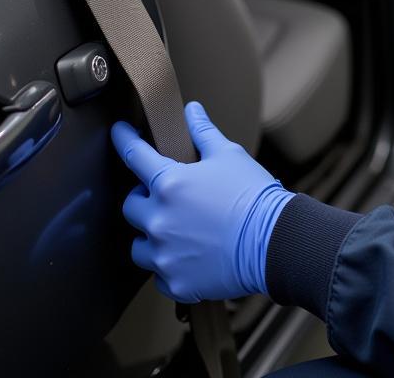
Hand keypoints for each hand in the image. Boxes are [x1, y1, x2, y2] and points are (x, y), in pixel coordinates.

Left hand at [111, 102, 292, 302]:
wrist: (274, 241)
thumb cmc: (253, 195)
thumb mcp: (229, 155)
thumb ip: (203, 132)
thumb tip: (192, 110)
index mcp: (169, 184)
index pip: (135, 155)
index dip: (125, 139)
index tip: (119, 132)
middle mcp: (159, 220)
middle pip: (131, 205)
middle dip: (144, 197)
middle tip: (167, 196)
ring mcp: (164, 255)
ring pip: (139, 245)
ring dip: (151, 236)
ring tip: (177, 231)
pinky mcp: (174, 282)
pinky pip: (158, 274)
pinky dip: (169, 266)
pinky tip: (189, 256)